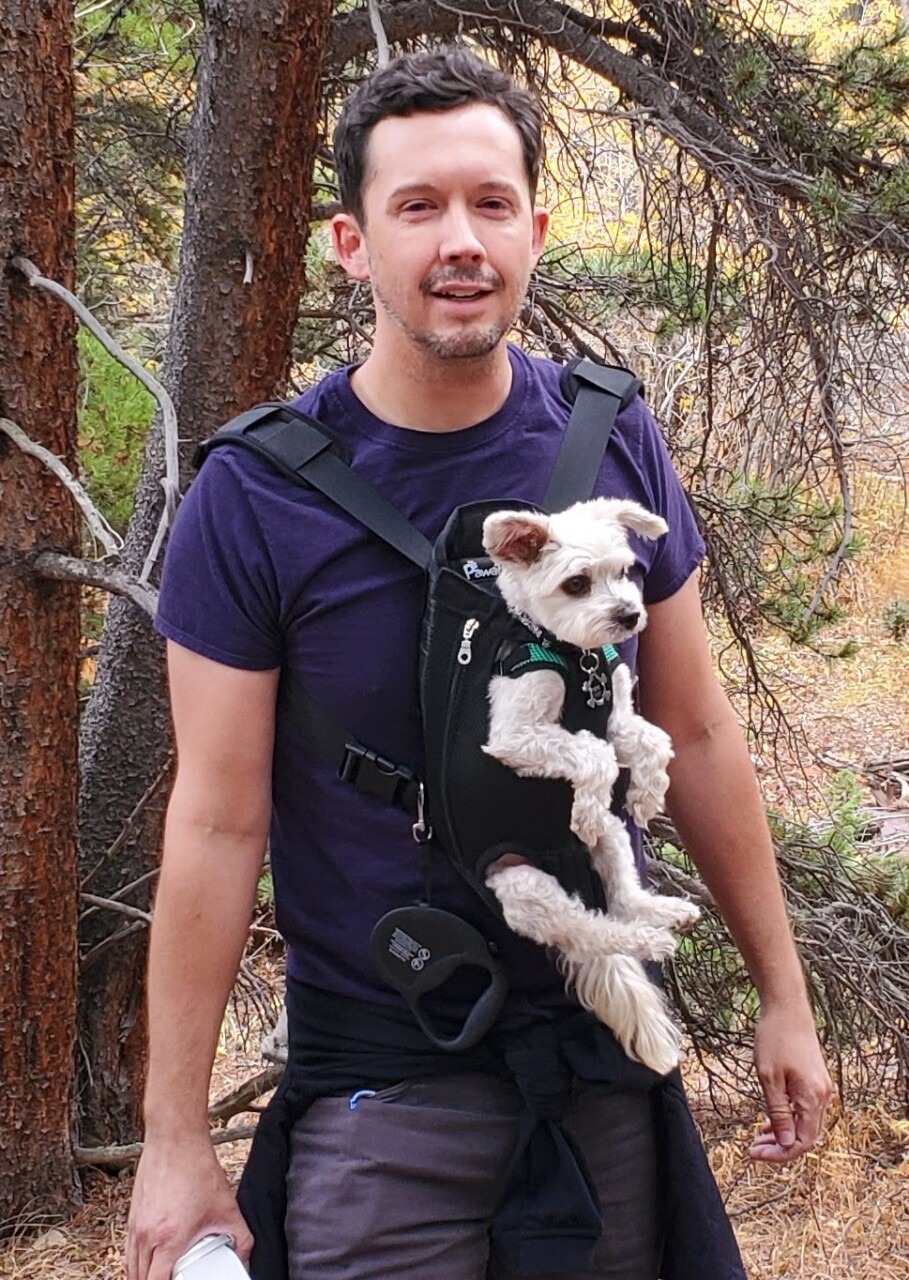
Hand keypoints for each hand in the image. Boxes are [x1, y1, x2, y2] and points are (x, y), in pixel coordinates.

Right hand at [127, 1135, 253, 1279]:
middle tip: (172, 1278)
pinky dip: (136, 1260)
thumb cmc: (198, 1169)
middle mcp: (147, 1235)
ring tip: (160, 1276)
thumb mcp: (227, 1208)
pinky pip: (128, 1248)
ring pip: (131, 1265)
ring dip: (142, 1276)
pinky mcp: (132, 1214)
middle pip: (140, 1278)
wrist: (176, 1139)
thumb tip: (245, 1256)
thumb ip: (241, 1237)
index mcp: (169, 1239)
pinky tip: (149, 1259)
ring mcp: (136, 1224)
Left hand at [749, 999, 832, 1163]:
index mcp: (812, 1098)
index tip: (754, 1154)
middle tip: (753, 1148)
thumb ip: (778, 1111)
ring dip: (783, 1134)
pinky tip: (769, 1121)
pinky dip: (788, 1119)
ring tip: (758, 1137)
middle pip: (806, 1136)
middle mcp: (822, 1096)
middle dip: (780, 1147)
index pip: (802, 1142)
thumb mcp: (769, 1077)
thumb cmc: (775, 1038)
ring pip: (805, 1123)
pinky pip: (804, 1109)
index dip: (779, 1153)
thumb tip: (785, 1143)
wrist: (787, 1008)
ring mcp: (820, 1088)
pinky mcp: (815, 1080)